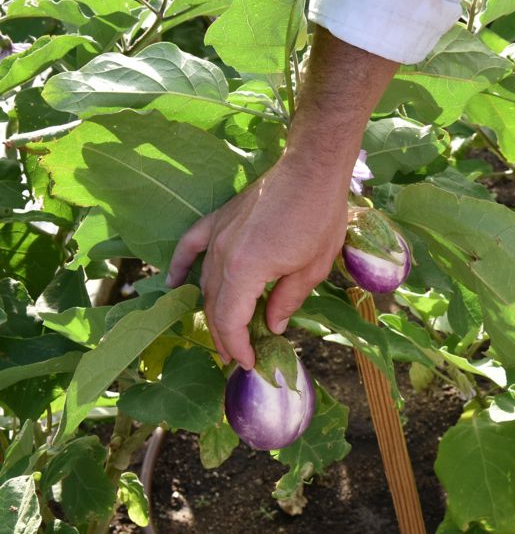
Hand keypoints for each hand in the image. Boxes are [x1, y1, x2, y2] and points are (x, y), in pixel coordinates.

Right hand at [166, 27, 399, 367]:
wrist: (311, 170)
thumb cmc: (320, 218)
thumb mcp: (312, 268)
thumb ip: (287, 300)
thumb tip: (273, 327)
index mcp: (246, 271)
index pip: (231, 321)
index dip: (237, 347)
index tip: (249, 363)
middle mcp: (222, 255)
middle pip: (215, 306)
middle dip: (224, 336)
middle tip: (237, 356)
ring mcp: (216, 236)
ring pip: (204, 283)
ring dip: (212, 311)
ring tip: (223, 333)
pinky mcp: (217, 220)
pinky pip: (189, 247)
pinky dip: (180, 267)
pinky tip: (175, 284)